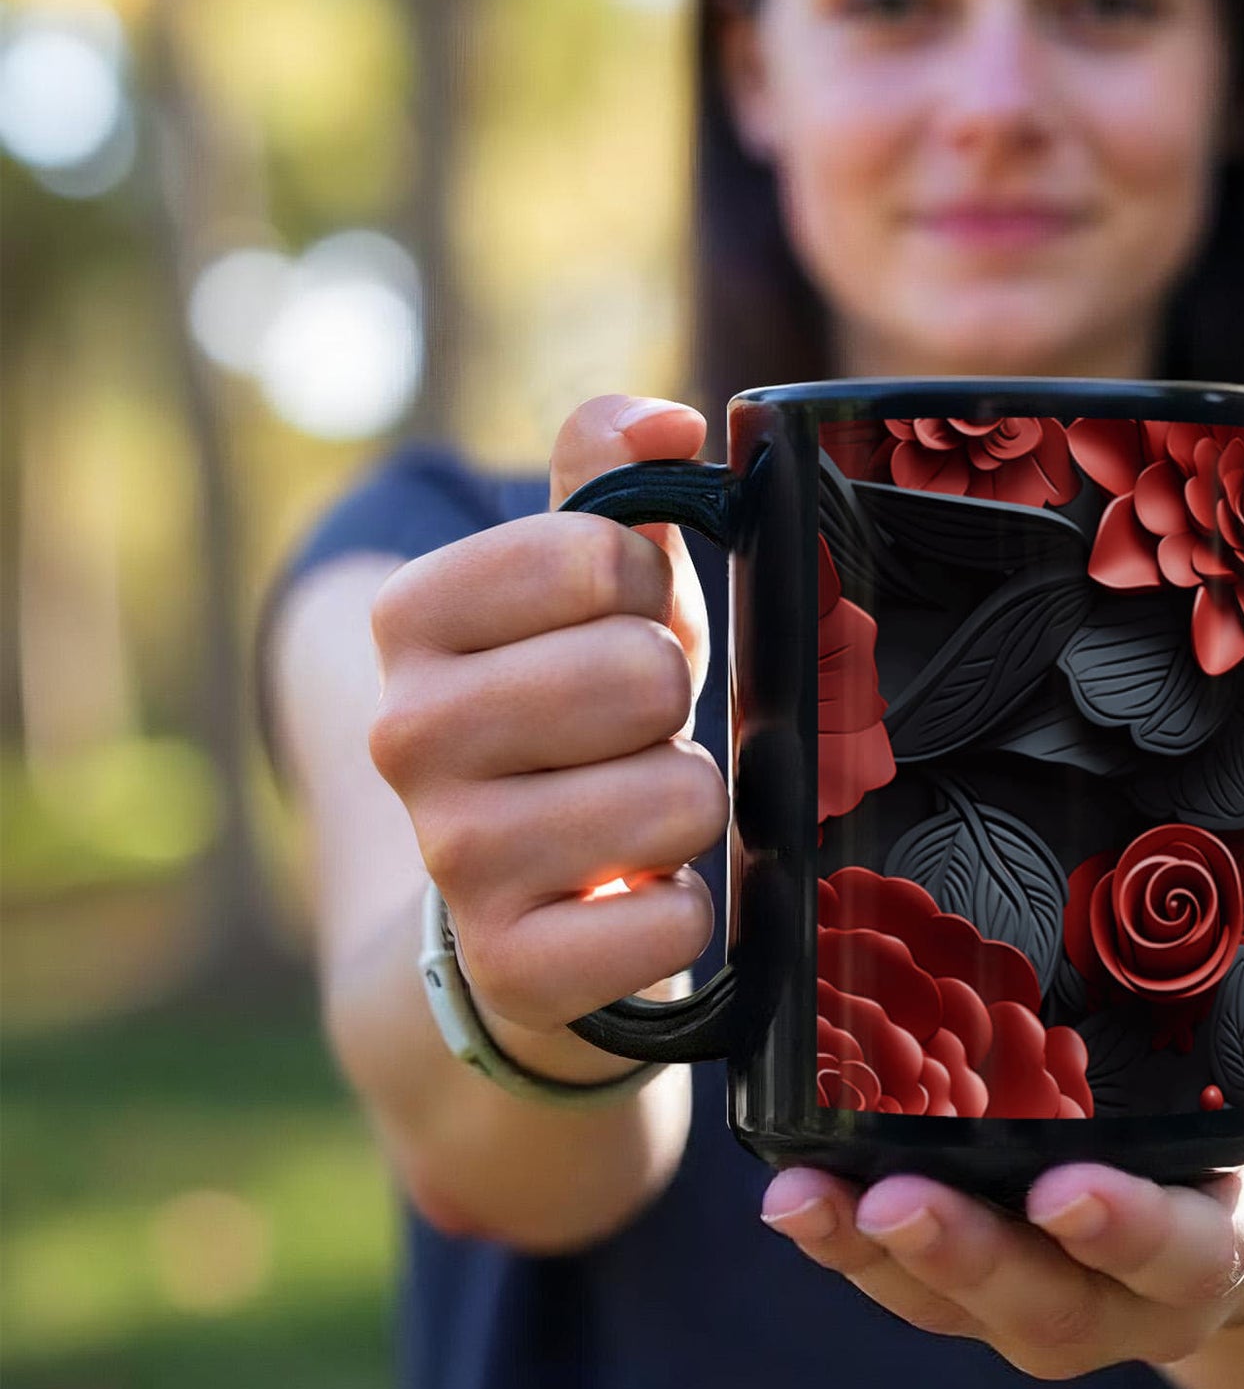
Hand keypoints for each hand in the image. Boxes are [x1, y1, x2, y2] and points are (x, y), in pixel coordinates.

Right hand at [367, 394, 723, 1077]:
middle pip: (640, 673)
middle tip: (639, 729)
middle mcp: (405, 733)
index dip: (649, 586)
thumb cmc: (578, 711)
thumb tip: (667, 420)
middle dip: (672, 698)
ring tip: (643, 808)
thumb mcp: (591, 586)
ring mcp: (452, 858)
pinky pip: (668, 924)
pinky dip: (687, 910)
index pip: (597, 552)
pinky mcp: (512, 968)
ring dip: (692, 800)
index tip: (625, 621)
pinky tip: (643, 898)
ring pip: (674, 798)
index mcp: (415, 616)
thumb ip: (612, 481)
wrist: (522, 905)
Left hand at [760, 939, 1243, 1377]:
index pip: (1180, 1254)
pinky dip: (848, 1244)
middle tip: (889, 1200)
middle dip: (964, 1257)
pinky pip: (910, 1284)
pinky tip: (789, 1188)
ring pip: (953, 1306)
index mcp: (1214, 1246)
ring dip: (872, 1257)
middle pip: (1042, 1305)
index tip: (1065, 1191)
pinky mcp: (980, 1282)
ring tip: (797, 1198)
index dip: (1125, 1229)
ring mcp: (1044, 1298)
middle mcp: (1123, 1299)